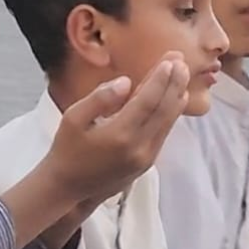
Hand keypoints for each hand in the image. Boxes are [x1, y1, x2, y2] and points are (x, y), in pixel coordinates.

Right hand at [44, 53, 190, 201]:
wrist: (69, 188)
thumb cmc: (67, 150)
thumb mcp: (73, 118)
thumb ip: (99, 98)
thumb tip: (126, 82)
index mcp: (119, 135)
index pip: (147, 101)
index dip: (160, 79)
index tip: (170, 60)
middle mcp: (138, 149)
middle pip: (163, 110)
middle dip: (174, 84)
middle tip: (182, 61)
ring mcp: (145, 159)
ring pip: (168, 123)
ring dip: (176, 97)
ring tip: (182, 75)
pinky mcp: (147, 164)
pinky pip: (163, 133)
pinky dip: (170, 113)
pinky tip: (173, 99)